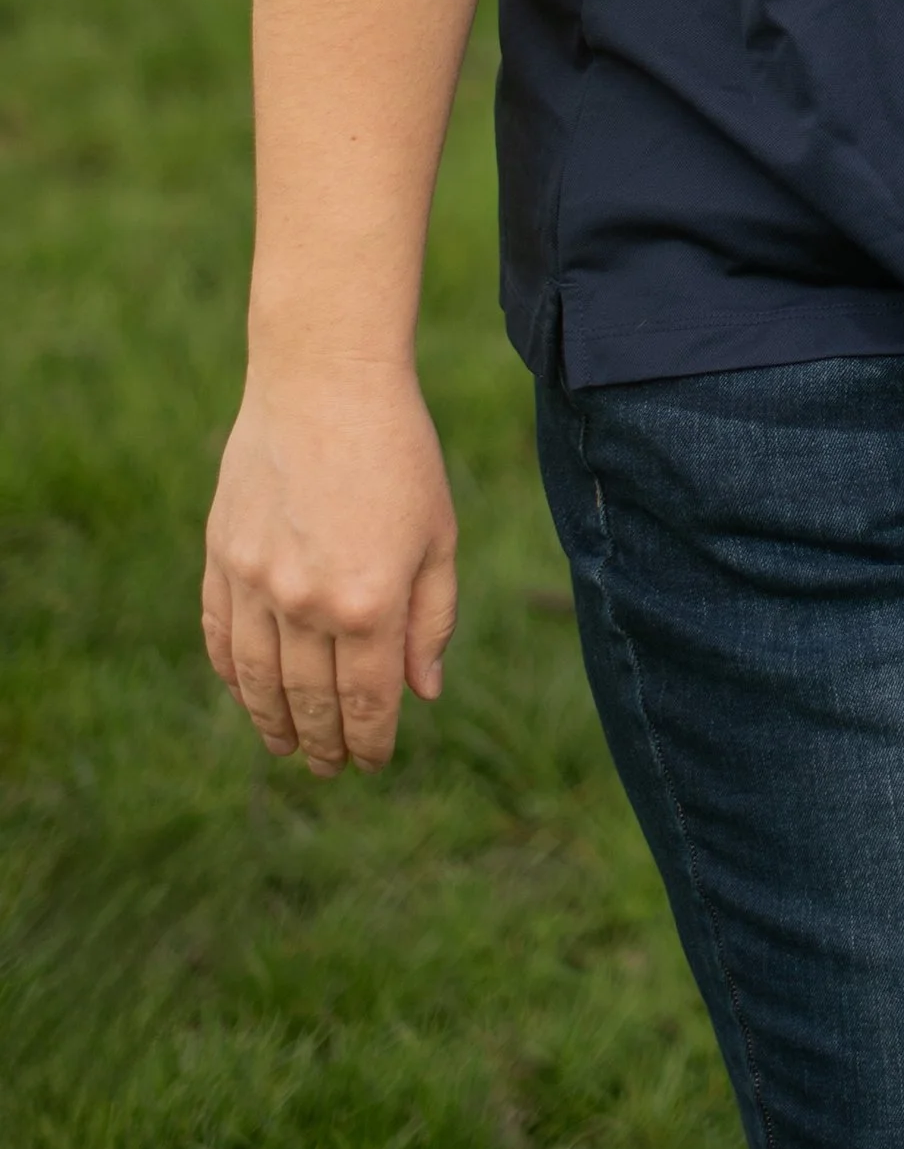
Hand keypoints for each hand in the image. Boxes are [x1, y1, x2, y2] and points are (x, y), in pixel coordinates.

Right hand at [202, 364, 458, 775]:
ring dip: (273, 723)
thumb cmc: (398, 452)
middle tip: (330, 768)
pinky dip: (232, 676)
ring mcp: (255, 582)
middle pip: (311, 701)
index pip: (368, 700)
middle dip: (324, 744)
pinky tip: (246, 694)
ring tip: (287, 747)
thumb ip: (431, 618)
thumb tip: (423, 694)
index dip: (372, 741)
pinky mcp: (220, 558)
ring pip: (258, 682)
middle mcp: (307, 602)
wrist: (324, 381)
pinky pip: (219, 638)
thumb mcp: (438, 534)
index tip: (372, 763)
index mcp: (370, 601)